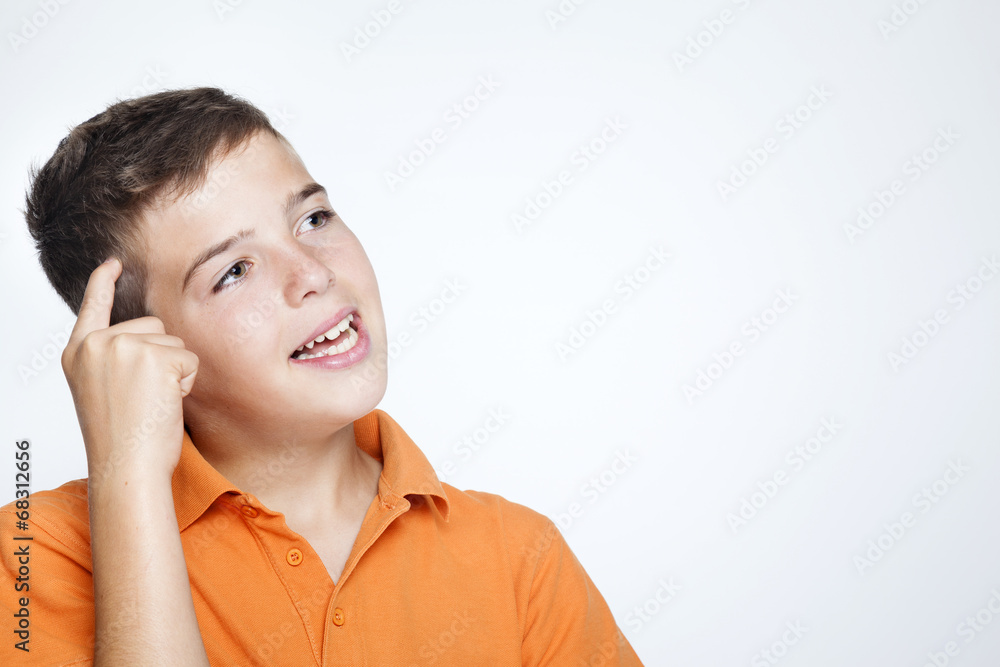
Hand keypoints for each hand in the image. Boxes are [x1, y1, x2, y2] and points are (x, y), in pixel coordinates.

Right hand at [61, 257, 198, 484]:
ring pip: (175, 342)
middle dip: (160, 358)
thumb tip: (149, 336)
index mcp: (79, 353)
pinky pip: (190, 359)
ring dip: (174, 372)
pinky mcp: (155, 357)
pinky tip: (165, 403)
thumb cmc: (122, 437)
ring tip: (152, 403)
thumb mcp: (104, 389)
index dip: (103, 282)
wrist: (127, 466)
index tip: (113, 263)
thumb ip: (116, 358)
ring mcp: (125, 346)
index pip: (93, 307)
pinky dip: (187, 382)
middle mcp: (98, 344)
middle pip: (153, 326)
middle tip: (142, 398)